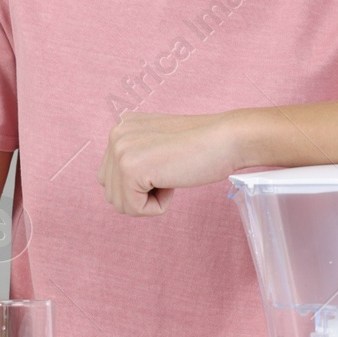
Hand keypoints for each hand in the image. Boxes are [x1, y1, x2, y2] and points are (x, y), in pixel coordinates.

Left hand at [98, 110, 246, 215]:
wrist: (225, 139)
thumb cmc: (202, 146)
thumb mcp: (159, 144)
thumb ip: (137, 156)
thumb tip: (121, 186)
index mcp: (121, 127)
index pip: (112, 177)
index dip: (143, 184)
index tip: (168, 165)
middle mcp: (115, 134)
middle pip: (112, 192)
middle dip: (143, 194)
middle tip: (171, 171)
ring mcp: (120, 150)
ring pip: (121, 204)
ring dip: (150, 200)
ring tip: (171, 175)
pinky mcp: (130, 169)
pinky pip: (135, 209)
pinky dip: (157, 206)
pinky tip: (173, 182)